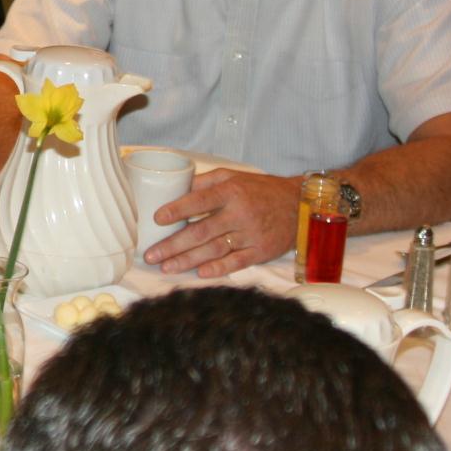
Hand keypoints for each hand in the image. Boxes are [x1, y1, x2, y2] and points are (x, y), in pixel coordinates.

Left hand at [146, 170, 301, 277]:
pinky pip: (236, 262)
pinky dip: (217, 269)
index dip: (177, 210)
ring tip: (166, 267)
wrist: (300, 206)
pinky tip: (199, 273)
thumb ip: (205, 182)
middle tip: (151, 255)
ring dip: (187, 260)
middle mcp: (239, 214)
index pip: (199, 200)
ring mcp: (250, 235)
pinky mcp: (260, 252)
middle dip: (172, 245)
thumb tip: (175, 189)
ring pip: (213, 250)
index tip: (157, 219)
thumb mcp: (233, 176)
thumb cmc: (260, 189)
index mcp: (231, 192)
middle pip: (200, 231)